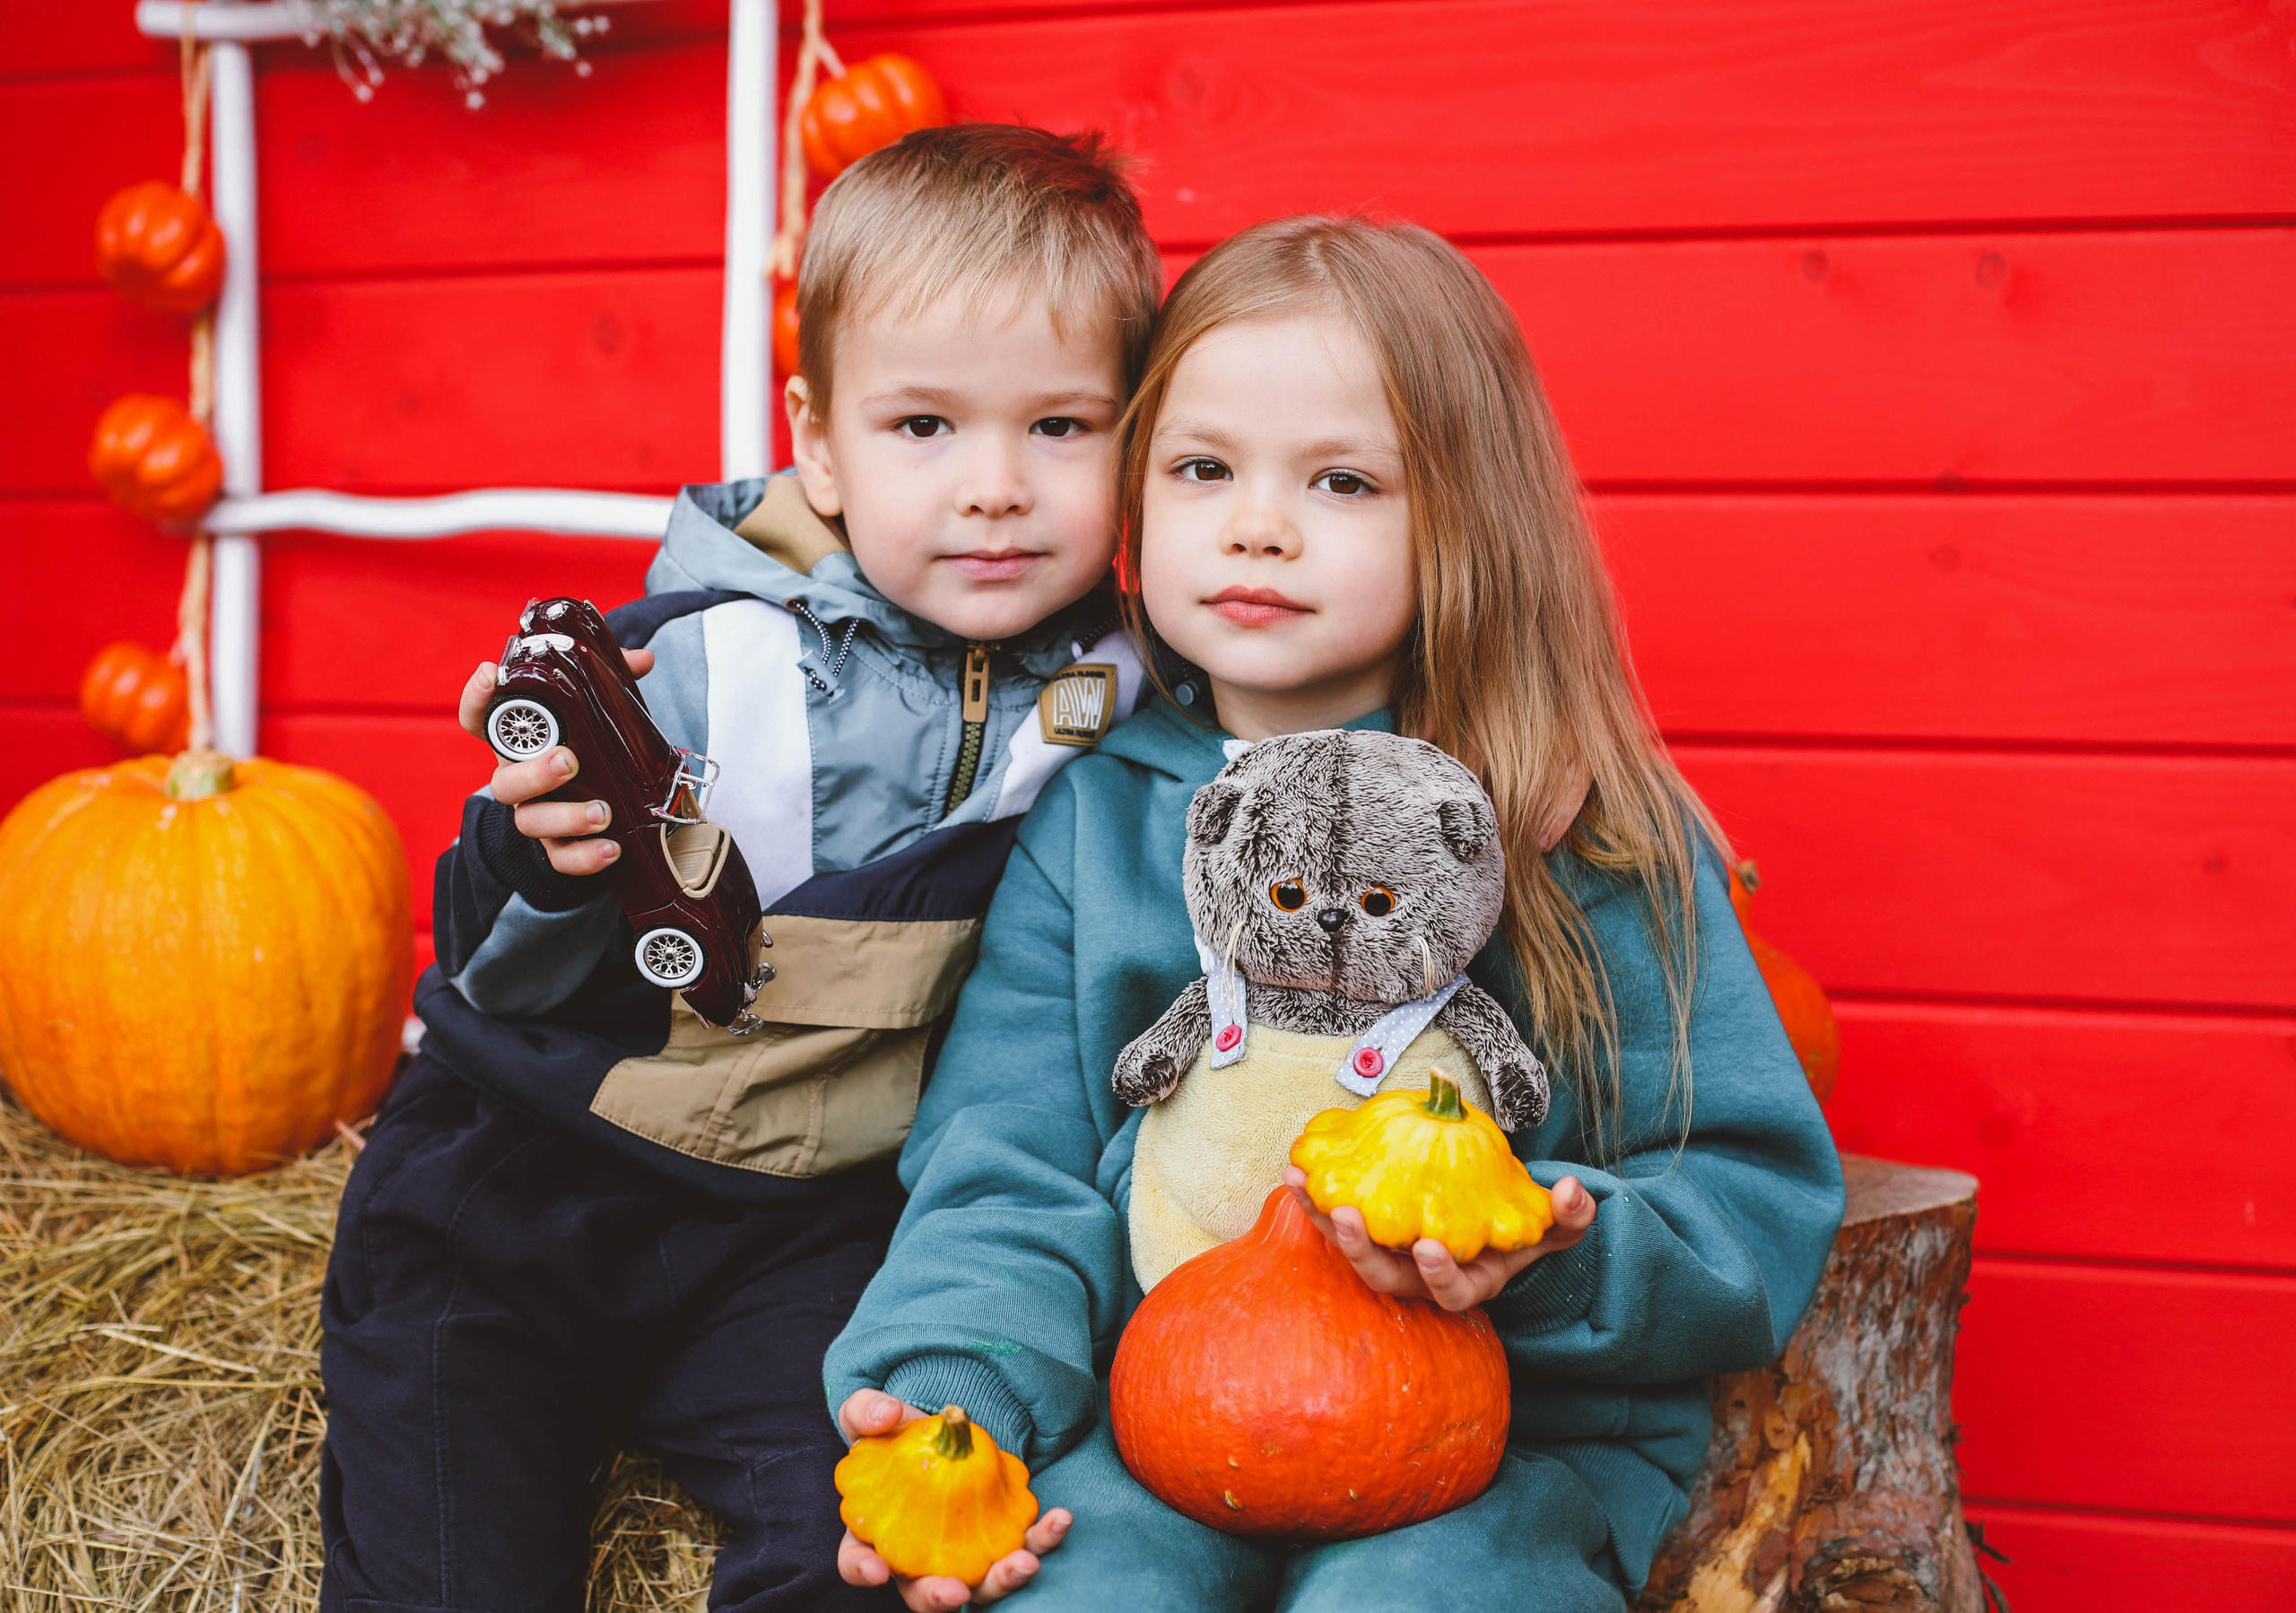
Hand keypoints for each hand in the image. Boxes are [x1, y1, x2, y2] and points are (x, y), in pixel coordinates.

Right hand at [456, 649, 652, 876]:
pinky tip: (612, 849)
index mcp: (521, 742)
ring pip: (530, 821)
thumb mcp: (597, 712)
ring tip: (602, 812)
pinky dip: (585, 857)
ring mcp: (535, 814)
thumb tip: (643, 659)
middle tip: (568, 761)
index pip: (482, 719)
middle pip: (505, 781)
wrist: (601, 804)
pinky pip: (561, 858)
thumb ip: (613, 681)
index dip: (478, 698)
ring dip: (565, 818)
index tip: (491, 674)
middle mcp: (518, 778)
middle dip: (534, 772)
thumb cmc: (588, 746)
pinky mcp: (558, 846)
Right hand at [834, 1389, 1071, 1608]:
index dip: (864, 1569)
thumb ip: (866, 1411)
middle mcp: (919, 1559)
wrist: (941, 1430)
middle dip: (939, 1598)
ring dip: (1003, 1580)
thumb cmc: (895, 1433)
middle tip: (956, 1591)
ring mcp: (963, 1555)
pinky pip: (1022, 1547)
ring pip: (980, 1586)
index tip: (877, 1569)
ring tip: (1025, 1564)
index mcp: (874, 1534)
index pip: (859, 1562)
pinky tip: (1060, 1519)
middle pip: (923, 1594)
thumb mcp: (869, 1414)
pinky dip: (1043, 1538)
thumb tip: (884, 1418)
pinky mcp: (1000, 1539)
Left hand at [1281, 1165, 1595, 1312]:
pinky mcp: (1366, 1233)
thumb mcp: (1550, 1224)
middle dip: (1361, 1251)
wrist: (1486, 1218)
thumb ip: (1568, 1214)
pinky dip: (1315, 1198)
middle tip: (1346, 1217)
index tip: (1429, 1248)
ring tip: (1303, 1184)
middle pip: (1386, 1278)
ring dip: (1323, 1220)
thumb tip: (1574, 1192)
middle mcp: (1421, 1278)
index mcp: (1469, 1281)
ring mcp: (1390, 1257)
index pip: (1451, 1291)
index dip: (1439, 1274)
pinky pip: (1335, 1220)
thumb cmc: (1516, 1226)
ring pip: (1351, 1250)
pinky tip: (1297, 1169)